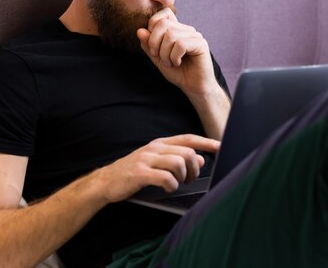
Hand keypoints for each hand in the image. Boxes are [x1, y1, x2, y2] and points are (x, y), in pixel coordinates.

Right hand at [95, 134, 219, 203]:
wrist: (106, 181)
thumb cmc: (133, 172)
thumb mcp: (157, 162)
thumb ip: (178, 158)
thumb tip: (201, 158)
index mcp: (160, 144)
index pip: (188, 138)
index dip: (206, 142)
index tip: (220, 146)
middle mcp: (154, 148)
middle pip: (187, 152)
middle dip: (194, 168)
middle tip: (190, 179)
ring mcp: (146, 160)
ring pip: (178, 163)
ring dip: (183, 176)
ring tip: (178, 183)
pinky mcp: (140, 173)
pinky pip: (165, 177)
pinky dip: (171, 185)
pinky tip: (168, 188)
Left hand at [136, 7, 217, 95]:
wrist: (193, 87)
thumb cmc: (177, 72)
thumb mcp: (157, 58)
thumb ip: (148, 45)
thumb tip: (140, 31)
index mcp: (177, 29)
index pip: (163, 13)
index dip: (152, 26)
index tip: (153, 45)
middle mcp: (186, 29)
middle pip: (163, 24)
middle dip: (155, 42)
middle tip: (158, 57)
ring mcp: (195, 35)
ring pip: (171, 35)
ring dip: (165, 53)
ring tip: (169, 63)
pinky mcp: (201, 44)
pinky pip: (181, 44)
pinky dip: (174, 56)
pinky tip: (177, 63)